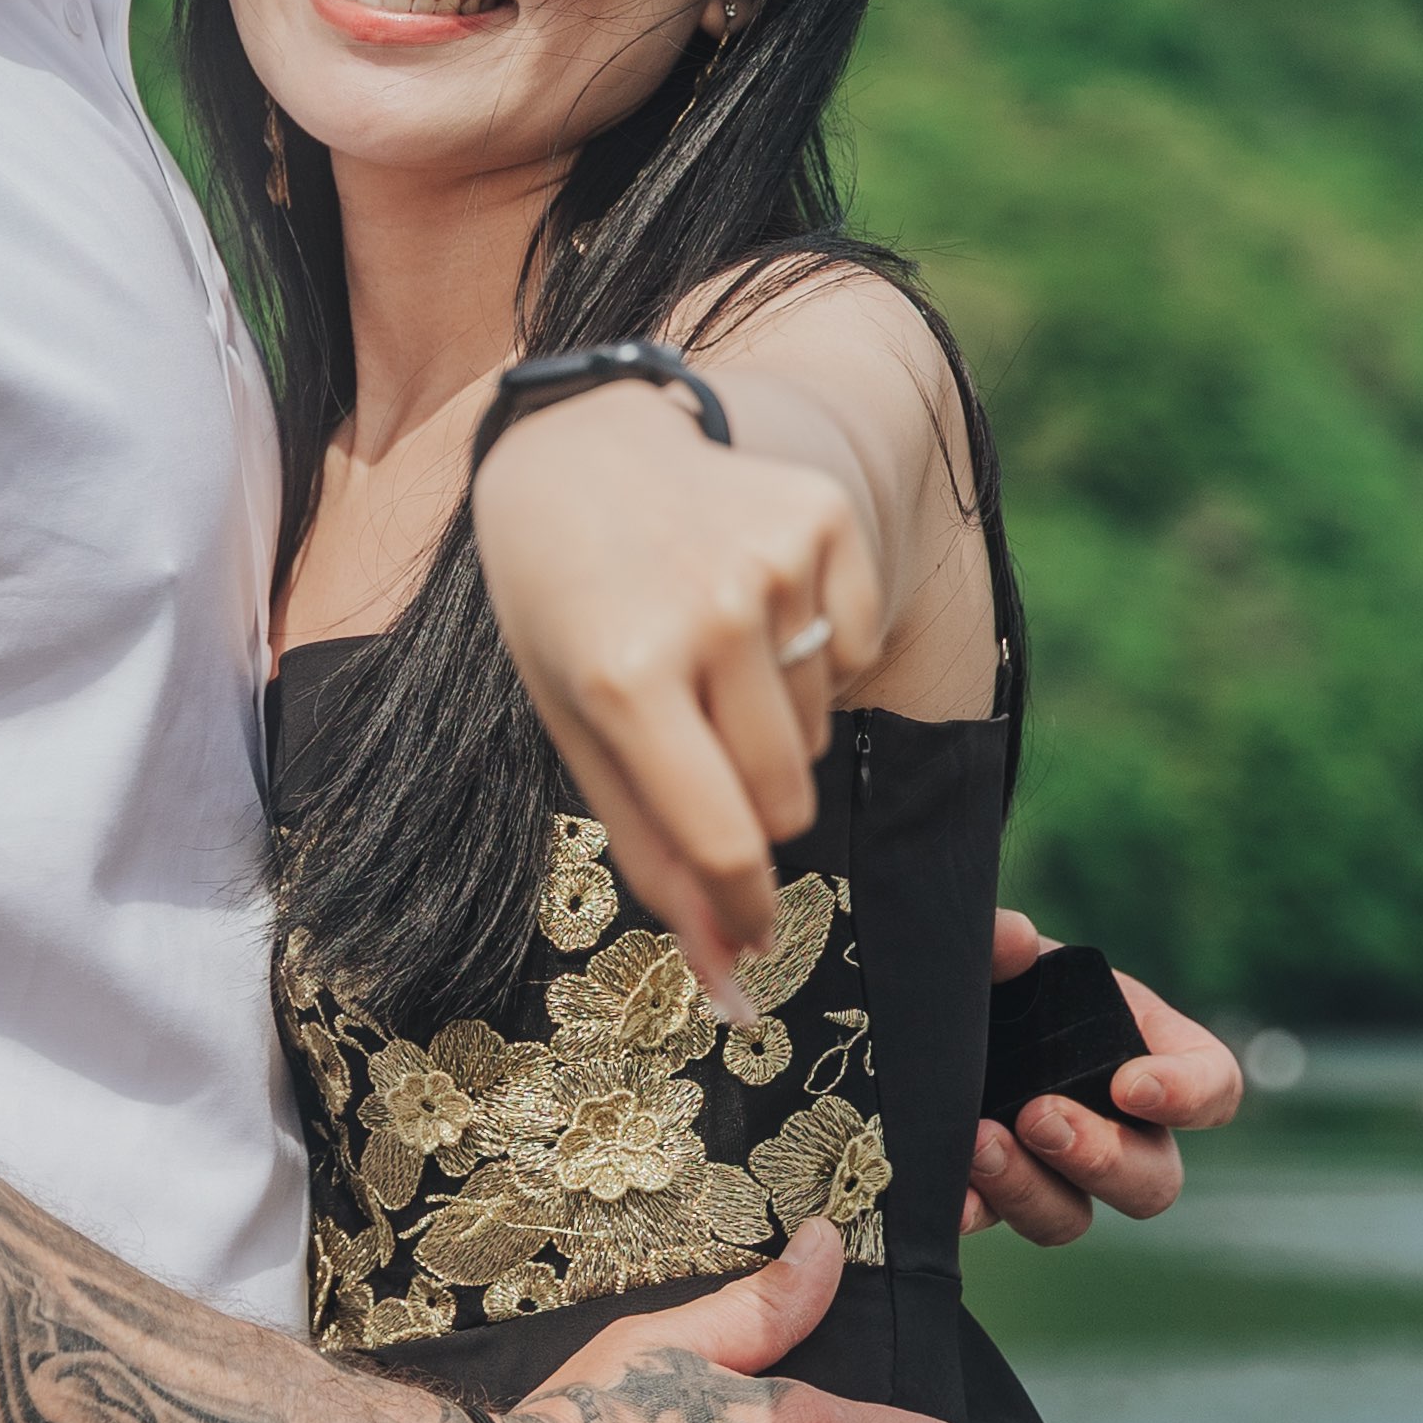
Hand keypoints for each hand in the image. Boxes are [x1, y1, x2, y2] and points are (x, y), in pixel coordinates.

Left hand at [469, 382, 888, 1005]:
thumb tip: (731, 979)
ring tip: (705, 652)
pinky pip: (856, 651)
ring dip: (772, 725)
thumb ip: (653, 856)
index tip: (750, 936)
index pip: (727, 841)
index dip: (748, 911)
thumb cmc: (566, 606)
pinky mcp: (824, 519)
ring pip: (820, 733)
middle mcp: (708, 614)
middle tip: (692, 741)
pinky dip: (813, 656)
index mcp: (623, 677)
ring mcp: (774, 561)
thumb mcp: (576, 729)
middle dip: (747, 806)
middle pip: (786, 800)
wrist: (580, 443)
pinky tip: (751, 604)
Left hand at [955, 910, 1240, 1246]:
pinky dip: (976, 1212)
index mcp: (1147, 1052)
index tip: (1130, 1084)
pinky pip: (998, 1220)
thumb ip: (1002, 939)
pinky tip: (951, 1198)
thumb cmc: (995, 973)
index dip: (1189, 1096)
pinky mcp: (993, 1191)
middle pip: (1153, 1181)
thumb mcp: (1001, 949)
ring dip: (1032, 1189)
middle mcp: (1115, 1126)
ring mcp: (1054, 1170)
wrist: (930, 1003)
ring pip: (1073, 1217)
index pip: (1214, 1087)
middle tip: (1040, 1117)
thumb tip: (1014, 940)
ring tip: (980, 1145)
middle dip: (1101, 1159)